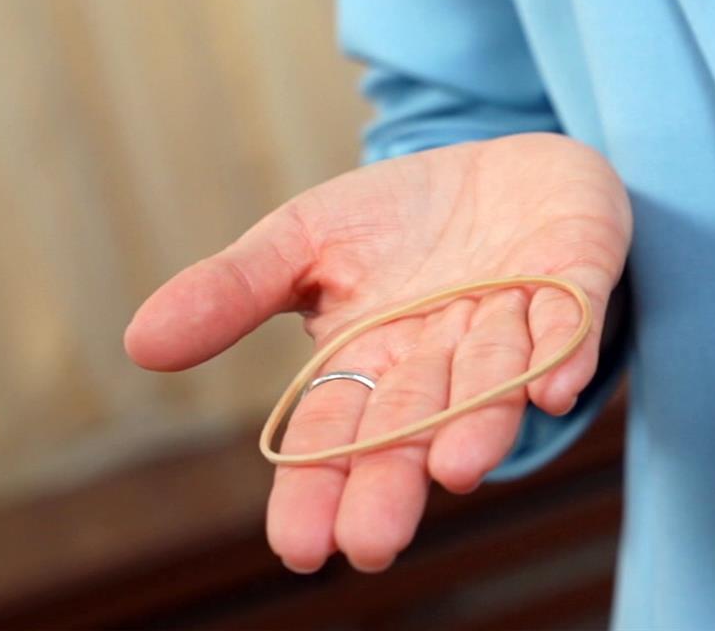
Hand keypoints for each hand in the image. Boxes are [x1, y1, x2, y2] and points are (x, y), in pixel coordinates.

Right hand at [124, 133, 630, 571]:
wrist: (506, 168)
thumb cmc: (401, 218)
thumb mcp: (305, 239)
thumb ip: (236, 290)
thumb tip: (139, 344)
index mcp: (376, 361)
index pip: (336, 434)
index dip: (318, 487)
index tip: (299, 547)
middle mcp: (446, 360)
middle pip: (414, 425)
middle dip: (394, 481)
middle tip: (373, 543)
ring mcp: (514, 324)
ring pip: (493, 380)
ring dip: (478, 422)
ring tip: (457, 467)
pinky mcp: (574, 280)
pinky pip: (570, 321)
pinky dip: (563, 353)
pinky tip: (554, 390)